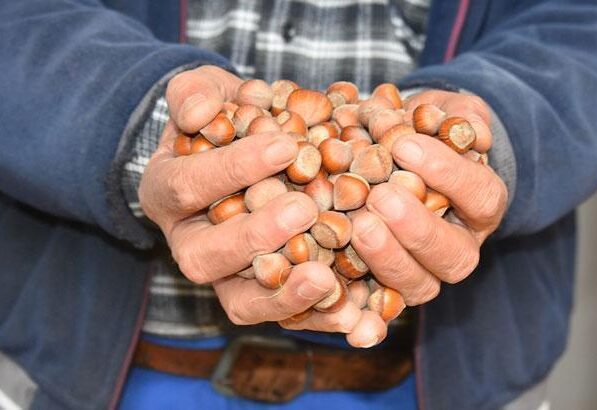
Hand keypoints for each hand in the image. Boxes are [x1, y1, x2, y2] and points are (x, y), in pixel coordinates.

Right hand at [140, 66, 336, 326]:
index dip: (233, 169)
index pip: (188, 186)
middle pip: (206, 257)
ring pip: (241, 302)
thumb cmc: (224, 118)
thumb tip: (197, 113)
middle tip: (304, 210)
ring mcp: (226, 277)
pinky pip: (284, 316)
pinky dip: (320, 317)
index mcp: (167, 193)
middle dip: (255, 236)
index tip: (284, 147)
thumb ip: (193, 93)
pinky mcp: (264, 295)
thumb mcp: (203, 92)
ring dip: (284, 295)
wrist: (242, 152)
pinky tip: (357, 313)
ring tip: (326, 278)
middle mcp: (189, 243)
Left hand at [349, 90, 507, 323]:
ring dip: (388, 262)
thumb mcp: (447, 111)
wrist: (398, 155)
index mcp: (480, 205)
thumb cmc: (424, 131)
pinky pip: (381, 311)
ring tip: (357, 227)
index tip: (405, 145)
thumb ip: (461, 116)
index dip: (447, 174)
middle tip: (380, 199)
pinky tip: (352, 323)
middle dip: (418, 229)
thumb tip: (473, 132)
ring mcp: (424, 271)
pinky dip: (367, 322)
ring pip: (419, 286)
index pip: (480, 195)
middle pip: (454, 255)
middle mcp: (458, 245)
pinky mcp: (387, 288)